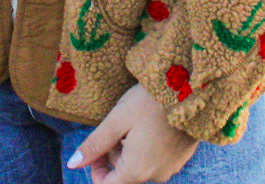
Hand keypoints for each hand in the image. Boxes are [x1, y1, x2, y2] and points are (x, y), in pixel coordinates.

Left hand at [67, 83, 197, 182]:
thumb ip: (95, 144)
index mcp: (137, 170)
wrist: (191, 89)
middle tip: (117, 124)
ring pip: (140, 165)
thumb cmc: (150, 101)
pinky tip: (150, 122)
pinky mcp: (180, 157)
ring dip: (131, 147)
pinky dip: (147, 145)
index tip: (97, 144)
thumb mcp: (117, 119)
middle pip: (124, 174)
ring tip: (134, 120)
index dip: (96, 168)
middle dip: (114, 152)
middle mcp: (155, 175)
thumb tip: (73, 164)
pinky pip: (156, 158)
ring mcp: (170, 167)